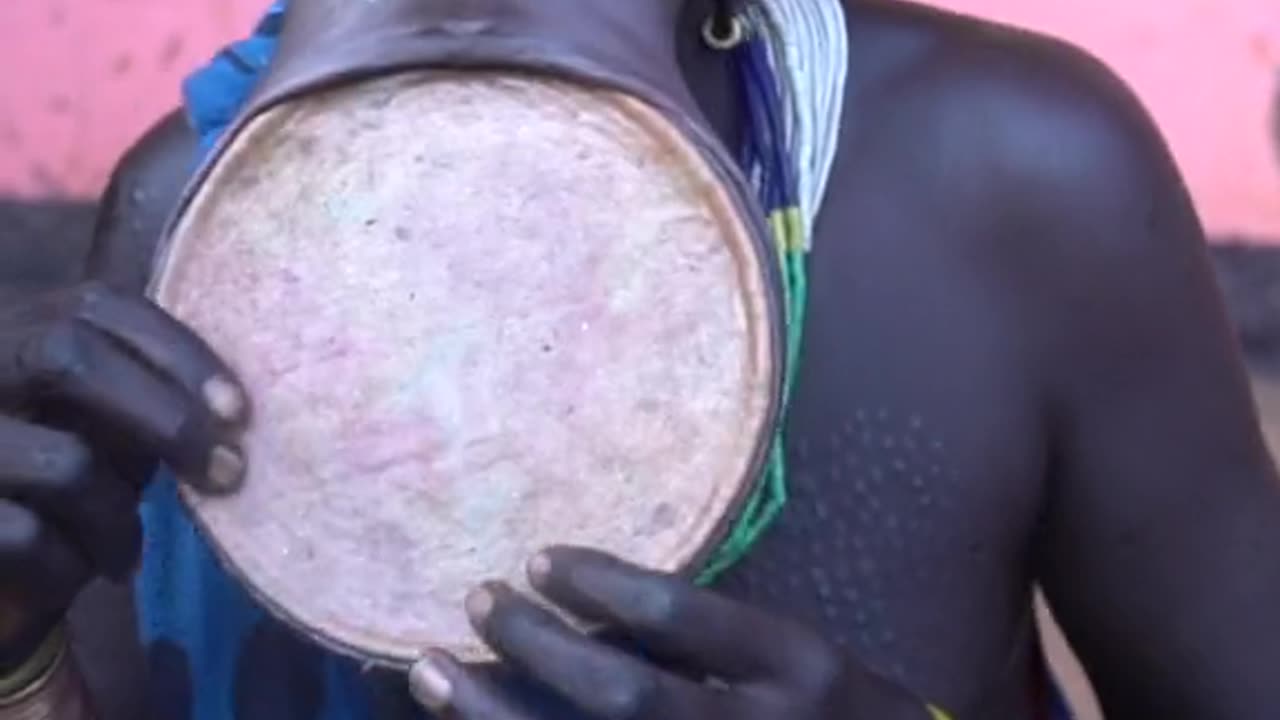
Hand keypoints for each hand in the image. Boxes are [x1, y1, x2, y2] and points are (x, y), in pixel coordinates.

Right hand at [0, 282, 246, 673]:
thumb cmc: (42, 486)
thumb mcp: (91, 428)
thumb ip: (140, 402)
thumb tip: (228, 414)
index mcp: (9, 329)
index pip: (95, 305)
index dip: (177, 350)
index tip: (238, 410)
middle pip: (66, 354)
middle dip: (166, 416)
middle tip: (226, 472)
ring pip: (64, 462)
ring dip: (120, 517)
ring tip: (126, 550)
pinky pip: (27, 536)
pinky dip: (71, 566)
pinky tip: (74, 575)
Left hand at [409, 547, 939, 719]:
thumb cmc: (843, 718)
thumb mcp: (805, 659)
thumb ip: (718, 636)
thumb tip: (590, 602)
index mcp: (799, 667)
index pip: (682, 618)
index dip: (599, 585)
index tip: (536, 558)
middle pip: (623, 696)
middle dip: (536, 648)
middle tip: (476, 601)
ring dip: (498, 716)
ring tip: (432, 670)